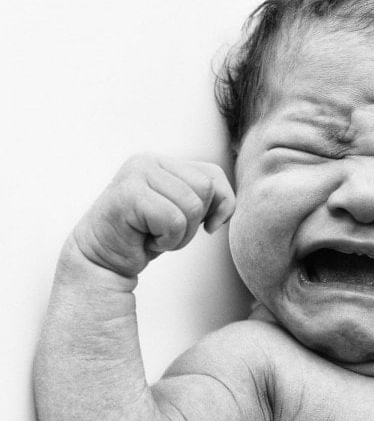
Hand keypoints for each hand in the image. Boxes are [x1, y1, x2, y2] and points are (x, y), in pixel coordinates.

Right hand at [71, 154, 234, 279]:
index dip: (218, 206)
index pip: (214, 175)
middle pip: (205, 189)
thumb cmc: (144, 236)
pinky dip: (166, 240)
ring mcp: (136, 174)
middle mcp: (149, 160)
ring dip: (179, 234)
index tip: (202, 226)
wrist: (101, 260)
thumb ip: (211, 199)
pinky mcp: (128, 194)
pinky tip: (144, 240)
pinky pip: (174, 220)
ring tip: (154, 235)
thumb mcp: (186, 213)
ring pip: (192, 206)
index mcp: (164, 161)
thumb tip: (226, 210)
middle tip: (164, 232)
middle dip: (193, 222)